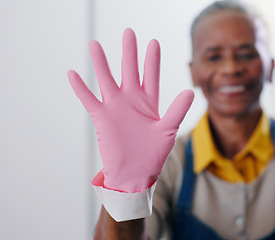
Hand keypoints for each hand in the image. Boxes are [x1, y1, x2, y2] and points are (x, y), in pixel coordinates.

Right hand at [68, 28, 193, 192]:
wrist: (135, 174)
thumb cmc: (153, 154)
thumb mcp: (168, 131)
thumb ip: (177, 111)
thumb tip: (190, 91)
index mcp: (149, 102)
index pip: (150, 75)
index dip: (152, 60)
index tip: (153, 42)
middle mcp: (131, 101)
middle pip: (129, 70)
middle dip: (129, 52)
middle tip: (129, 32)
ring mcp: (116, 108)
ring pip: (107, 80)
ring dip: (101, 63)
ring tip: (95, 44)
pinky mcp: (102, 118)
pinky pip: (89, 99)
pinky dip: (81, 88)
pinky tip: (73, 73)